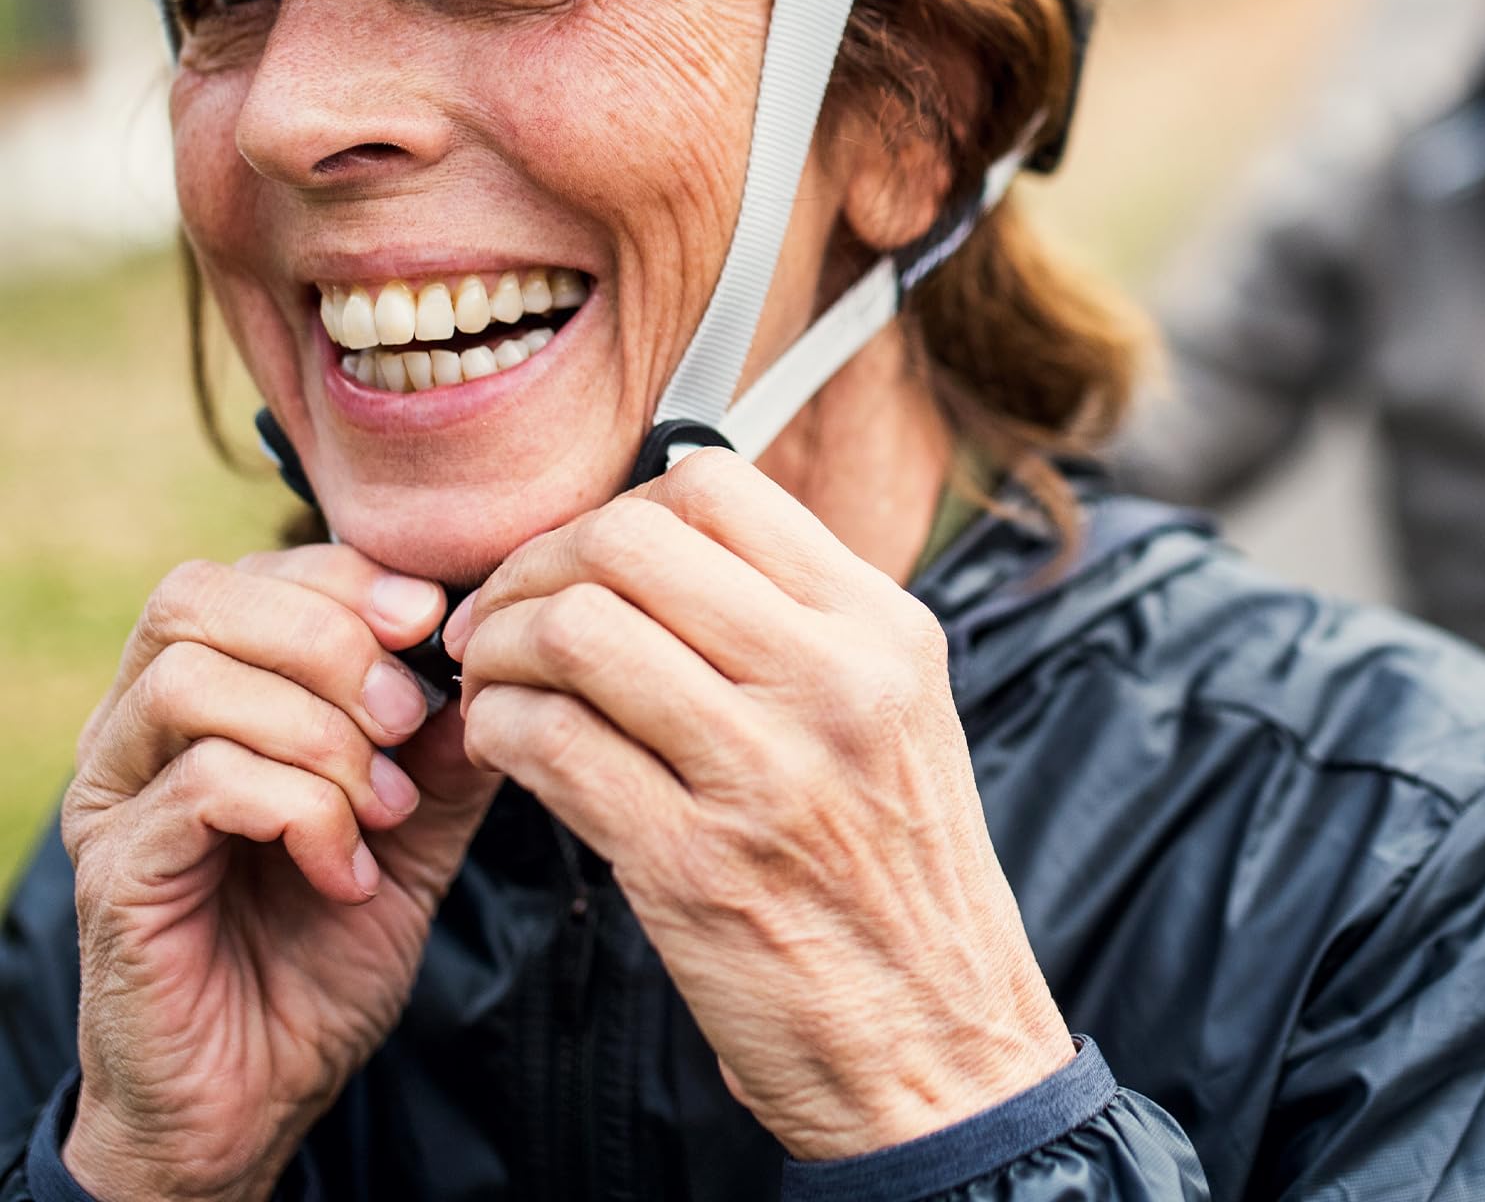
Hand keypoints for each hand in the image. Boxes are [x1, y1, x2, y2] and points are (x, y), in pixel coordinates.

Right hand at [59, 548, 500, 1201]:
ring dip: (319, 731)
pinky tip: (349, 869)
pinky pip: (203, 784)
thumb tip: (502, 650)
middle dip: (332, 642)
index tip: (434, 627)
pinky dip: (302, 811)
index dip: (350, 580)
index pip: (255, 570)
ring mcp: (116, 799)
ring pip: (193, 680)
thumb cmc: (328, 945)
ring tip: (383, 805)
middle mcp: (137, 729)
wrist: (263, 1093)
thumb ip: (447, 739)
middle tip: (410, 722)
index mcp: (207, 692)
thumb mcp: (418, 824)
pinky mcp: (117, 875)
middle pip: (200, 597)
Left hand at [448, 449, 1074, 1162]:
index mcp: (882, 626)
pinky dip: (497, 729)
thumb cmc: (896, 875)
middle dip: (535, 568)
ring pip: (577, 631)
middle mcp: (834, 678)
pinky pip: (550, 744)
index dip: (615, 508)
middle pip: (630, 542)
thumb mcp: (892, 710)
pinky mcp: (694, 864)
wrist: (940, 1047)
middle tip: (502, 617)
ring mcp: (765, 769)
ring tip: (493, 682)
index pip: (715, 486)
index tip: (578, 562)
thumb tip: (655, 546)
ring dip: (500, 648)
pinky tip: (502, 745)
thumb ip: (796, 620)